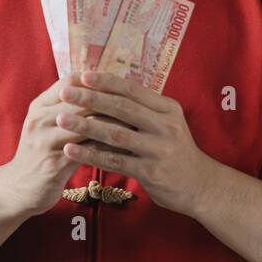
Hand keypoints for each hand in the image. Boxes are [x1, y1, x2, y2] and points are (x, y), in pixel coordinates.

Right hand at [5, 72, 132, 217]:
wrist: (18, 188)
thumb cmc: (42, 153)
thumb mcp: (49, 124)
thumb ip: (70, 108)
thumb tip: (104, 88)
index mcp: (40, 106)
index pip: (70, 82)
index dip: (98, 81)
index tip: (124, 84)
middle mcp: (40, 120)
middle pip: (80, 101)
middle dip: (111, 101)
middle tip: (139, 102)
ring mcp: (44, 142)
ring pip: (85, 125)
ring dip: (113, 124)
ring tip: (138, 124)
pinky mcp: (53, 165)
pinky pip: (86, 152)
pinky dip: (108, 149)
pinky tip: (127, 150)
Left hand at [55, 70, 216, 216]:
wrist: (201, 186)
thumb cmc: (175, 151)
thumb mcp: (167, 124)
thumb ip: (142, 109)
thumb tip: (106, 90)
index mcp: (167, 108)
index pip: (132, 89)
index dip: (106, 82)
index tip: (81, 75)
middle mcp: (165, 126)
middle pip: (122, 107)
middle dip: (90, 98)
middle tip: (64, 92)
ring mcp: (159, 149)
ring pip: (116, 134)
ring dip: (85, 125)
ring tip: (60, 119)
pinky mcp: (151, 172)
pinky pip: (115, 160)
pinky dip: (90, 154)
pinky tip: (70, 149)